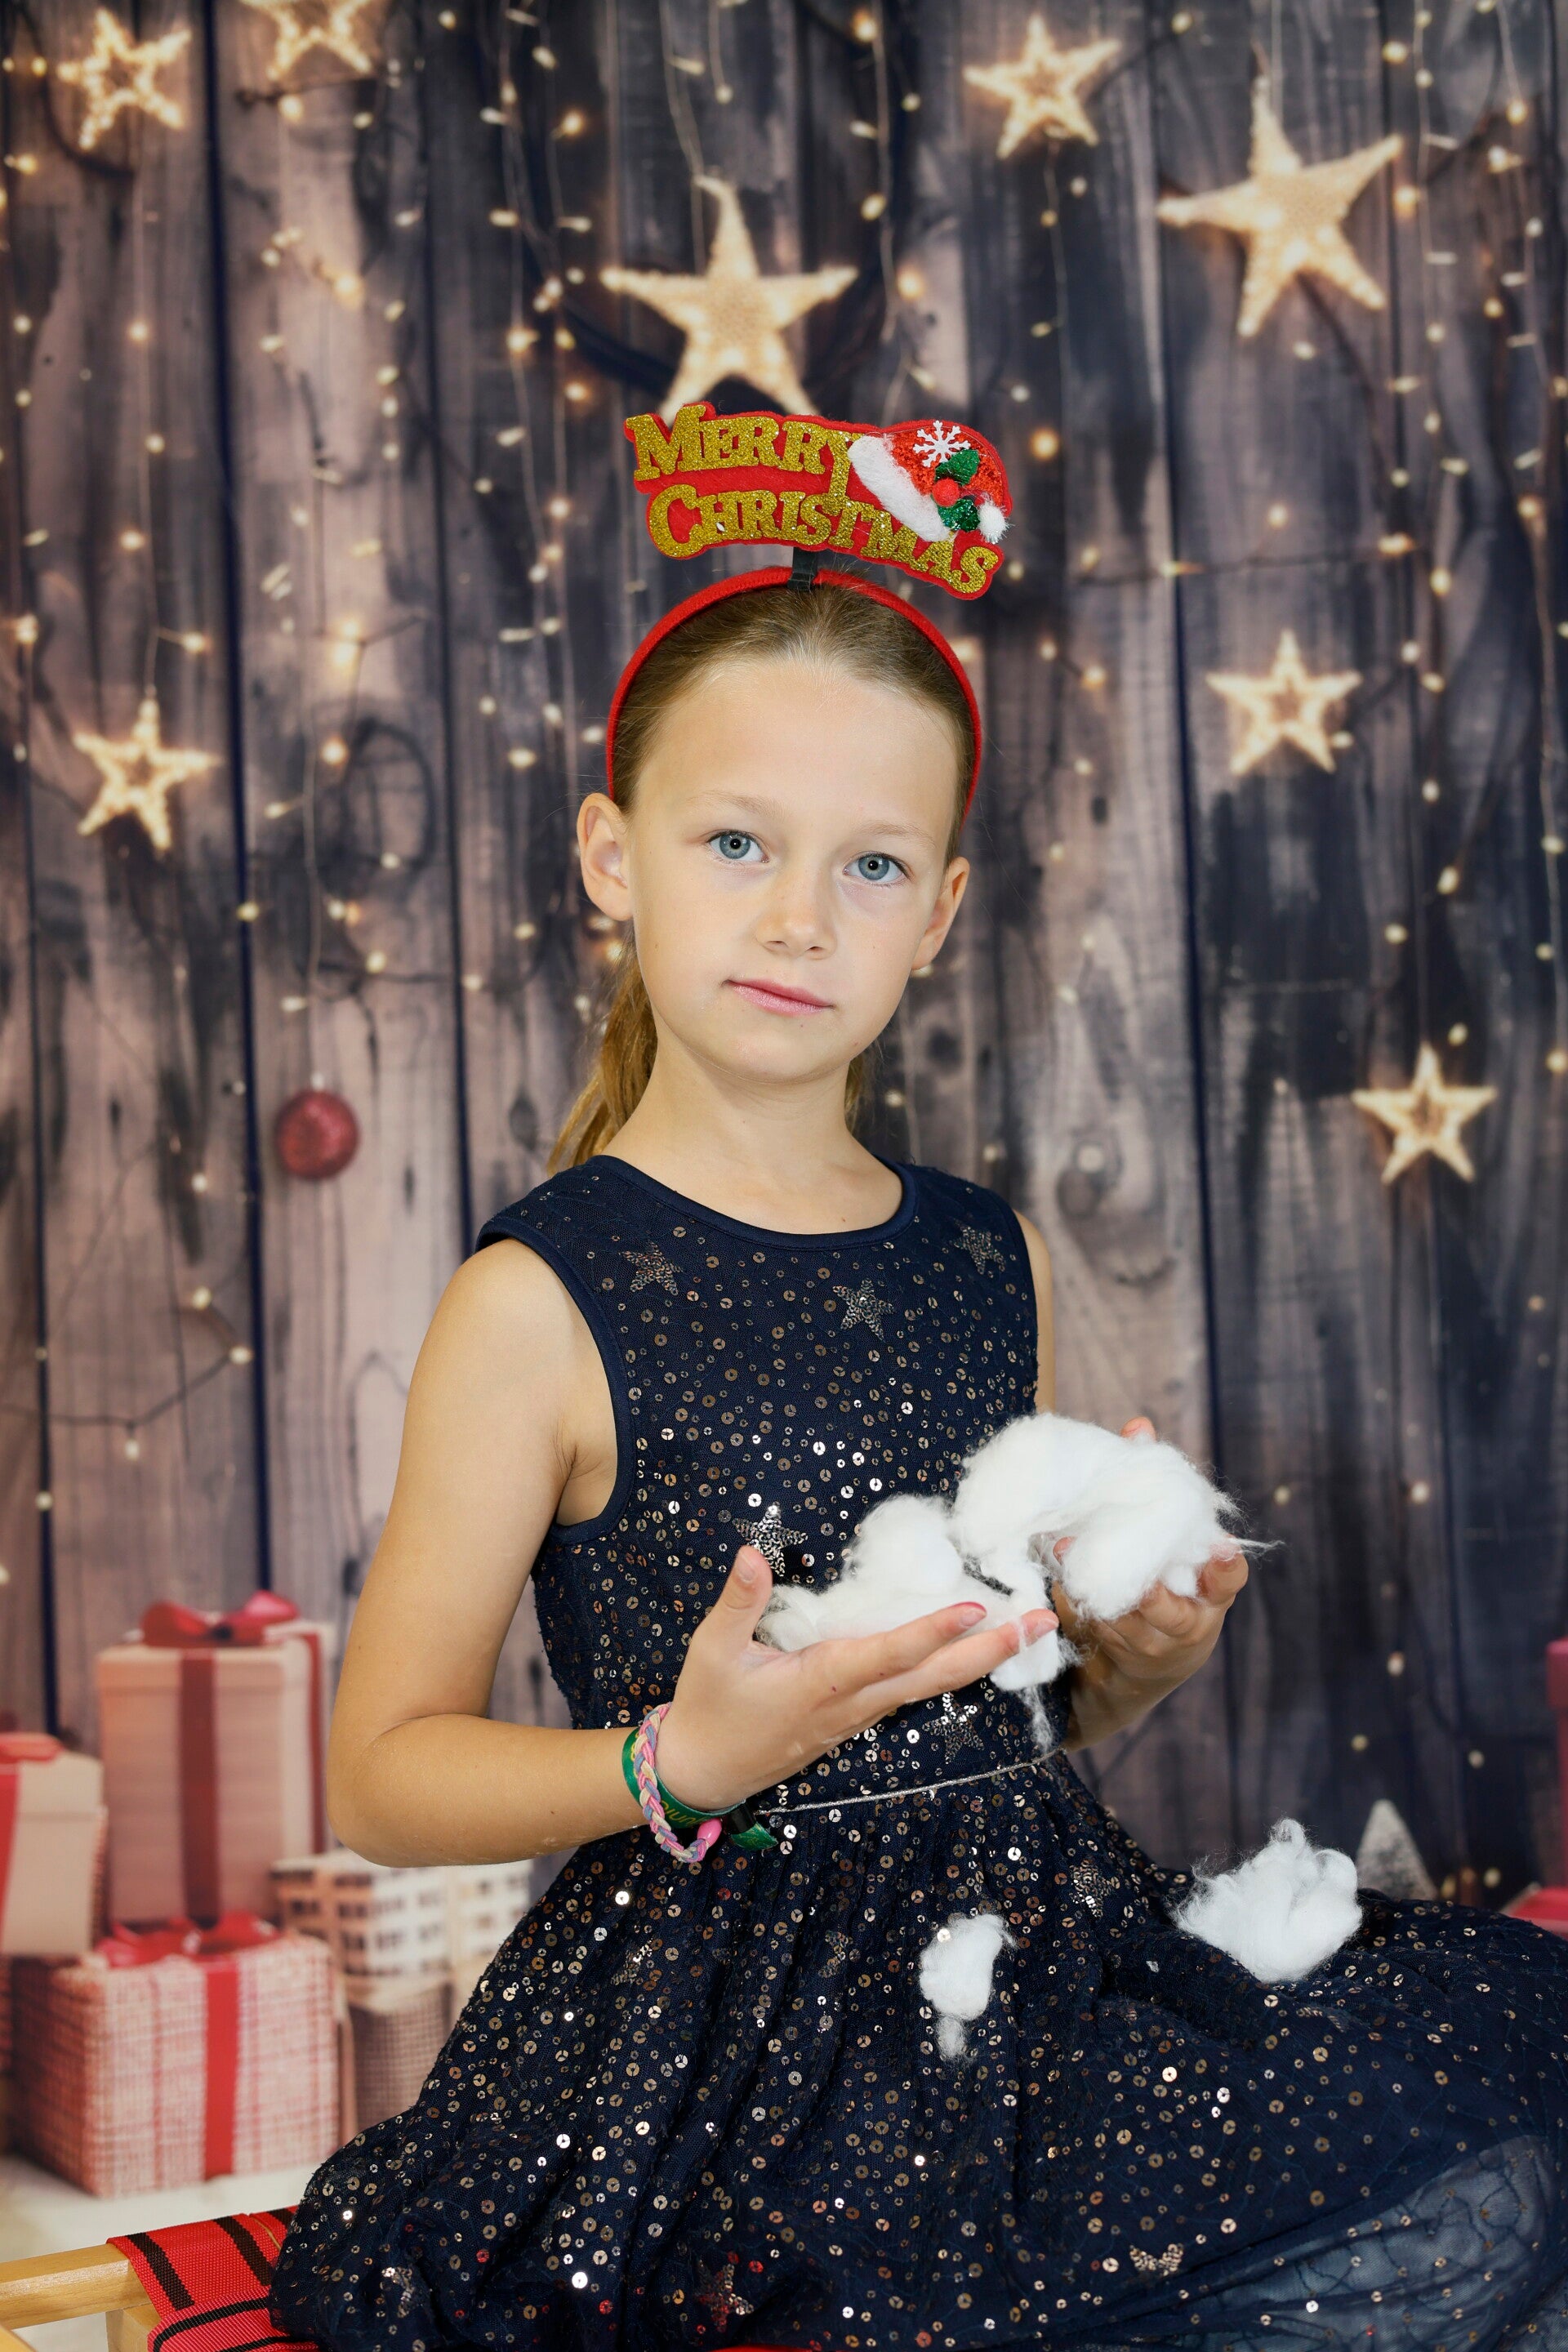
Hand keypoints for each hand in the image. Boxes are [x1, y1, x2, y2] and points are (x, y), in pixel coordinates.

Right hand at [652, 1545, 1058, 1815]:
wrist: (705, 1773)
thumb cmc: (709, 1707)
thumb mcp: (713, 1650)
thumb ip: (739, 1601)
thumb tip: (751, 1551)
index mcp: (821, 1681)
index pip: (889, 1654)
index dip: (932, 1633)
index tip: (977, 1609)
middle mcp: (852, 1702)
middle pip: (934, 1677)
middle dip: (992, 1651)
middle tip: (1044, 1624)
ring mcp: (859, 1716)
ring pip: (930, 1688)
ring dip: (981, 1661)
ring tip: (1027, 1634)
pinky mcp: (856, 1719)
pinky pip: (913, 1693)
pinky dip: (950, 1672)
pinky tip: (975, 1656)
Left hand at [1052, 1416, 1247, 1741]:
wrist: (1143, 1665)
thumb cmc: (1161, 1585)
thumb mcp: (1167, 1546)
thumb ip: (1155, 1491)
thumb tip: (1138, 1427)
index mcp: (1211, 1594)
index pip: (1229, 1580)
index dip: (1225, 1566)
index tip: (1218, 1546)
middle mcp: (1188, 1625)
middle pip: (1169, 1610)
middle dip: (1142, 1584)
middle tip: (1113, 1547)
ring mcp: (1151, 1645)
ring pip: (1124, 1621)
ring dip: (1094, 1588)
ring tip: (1063, 1550)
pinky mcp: (1118, 1656)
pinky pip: (1096, 1628)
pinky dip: (1077, 1601)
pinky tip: (1056, 1576)